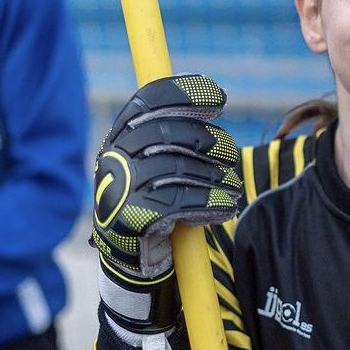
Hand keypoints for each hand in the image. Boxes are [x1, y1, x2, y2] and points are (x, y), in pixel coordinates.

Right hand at [92, 73, 241, 282]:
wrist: (130, 255)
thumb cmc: (152, 200)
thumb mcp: (157, 162)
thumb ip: (176, 133)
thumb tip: (214, 98)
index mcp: (121, 136)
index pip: (150, 101)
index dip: (186, 94)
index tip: (221, 97)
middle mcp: (115, 156)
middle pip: (170, 133)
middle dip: (210, 141)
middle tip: (232, 155)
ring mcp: (121, 185)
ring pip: (179, 168)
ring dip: (216, 177)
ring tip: (233, 187)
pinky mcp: (133, 215)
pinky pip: (181, 202)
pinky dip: (211, 203)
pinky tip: (226, 207)